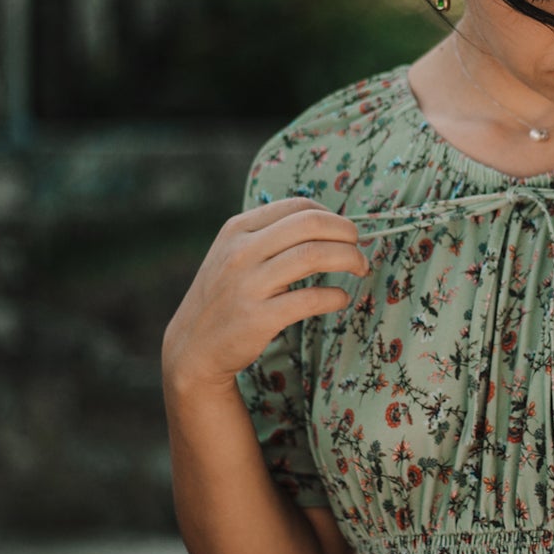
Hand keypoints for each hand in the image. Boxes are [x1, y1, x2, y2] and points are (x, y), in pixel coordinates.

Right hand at [161, 196, 368, 396]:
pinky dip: (335, 296)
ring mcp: (249, 284)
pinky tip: (340, 299)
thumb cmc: (224, 297)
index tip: (344, 232)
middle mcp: (241, 251)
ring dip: (349, 258)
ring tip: (359, 268)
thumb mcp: (234, 254)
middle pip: (310, 224)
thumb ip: (269, 236)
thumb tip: (325, 222)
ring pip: (314, 255)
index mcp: (238, 229)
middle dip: (346, 233)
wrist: (193, 346)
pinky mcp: (259, 317)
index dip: (331, 216)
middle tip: (359, 248)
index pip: (297, 207)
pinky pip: (311, 298)